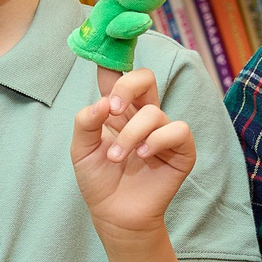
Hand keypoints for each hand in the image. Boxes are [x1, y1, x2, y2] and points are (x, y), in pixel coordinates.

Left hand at [73, 66, 196, 240]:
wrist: (114, 215)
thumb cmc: (99, 182)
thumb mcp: (81, 151)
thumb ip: (86, 122)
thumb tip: (102, 103)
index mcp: (118, 111)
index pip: (118, 75)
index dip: (114, 57)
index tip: (105, 46)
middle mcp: (142, 116)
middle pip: (145, 78)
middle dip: (127, 87)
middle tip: (112, 108)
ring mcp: (162, 132)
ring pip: (154, 112)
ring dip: (131, 135)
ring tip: (116, 158)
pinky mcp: (181, 151)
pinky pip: (178, 130)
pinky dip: (157, 140)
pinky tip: (142, 156)